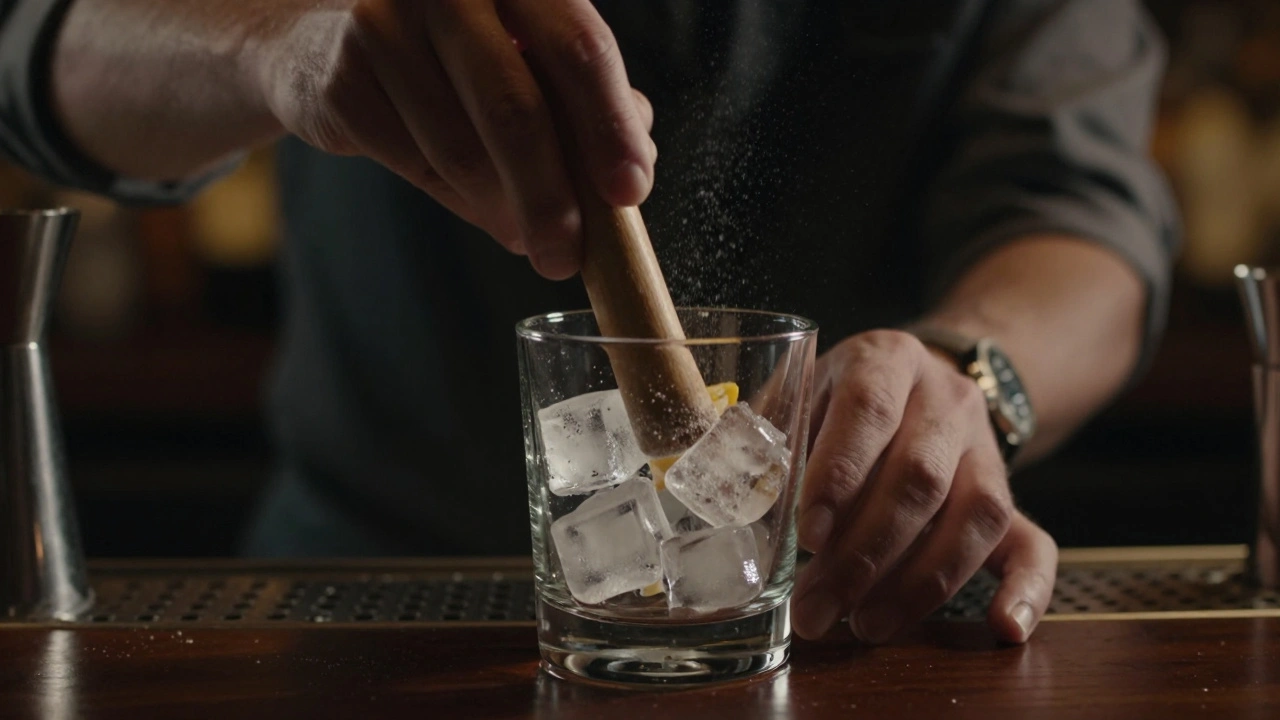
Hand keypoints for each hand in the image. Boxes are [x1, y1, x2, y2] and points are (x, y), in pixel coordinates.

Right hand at [259, 0, 654, 278]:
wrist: (326, 44)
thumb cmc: (456, 57)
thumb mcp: (528, 58)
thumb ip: (587, 101)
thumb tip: (634, 164)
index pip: (580, 48)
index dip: (609, 127)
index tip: (630, 193)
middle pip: (517, 108)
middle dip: (551, 197)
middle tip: (567, 257)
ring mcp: (387, 24)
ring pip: (463, 151)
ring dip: (501, 209)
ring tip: (522, 232)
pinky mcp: (343, 78)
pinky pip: (416, 164)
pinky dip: (455, 200)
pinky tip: (472, 203)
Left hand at [791, 330, 1057, 643]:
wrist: (917, 384)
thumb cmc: (836, 403)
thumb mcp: (798, 397)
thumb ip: (771, 441)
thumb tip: (736, 501)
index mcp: (886, 359)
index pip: (868, 411)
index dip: (839, 476)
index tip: (806, 536)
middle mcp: (946, 398)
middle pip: (920, 477)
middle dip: (865, 554)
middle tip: (818, 607)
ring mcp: (985, 447)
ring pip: (975, 515)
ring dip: (921, 582)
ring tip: (867, 624)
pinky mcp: (1010, 494)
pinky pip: (1035, 543)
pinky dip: (1027, 590)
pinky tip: (1003, 628)